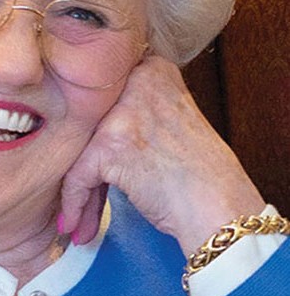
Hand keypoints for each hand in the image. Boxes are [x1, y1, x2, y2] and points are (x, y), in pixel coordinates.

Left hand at [59, 56, 264, 254]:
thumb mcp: (172, 121)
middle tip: (83, 192)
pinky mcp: (109, 145)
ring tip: (81, 217)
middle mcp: (138, 82)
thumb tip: (95, 128)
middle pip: (89, 122)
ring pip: (80, 149)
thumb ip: (138, 112)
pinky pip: (77, 176)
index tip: (87, 155)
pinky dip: (74, 204)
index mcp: (155, 71)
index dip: (93, 130)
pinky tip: (76, 225)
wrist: (220, 208)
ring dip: (79, 189)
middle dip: (83, 161)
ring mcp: (122, 112)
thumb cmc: (201, 175)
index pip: (105, 96)